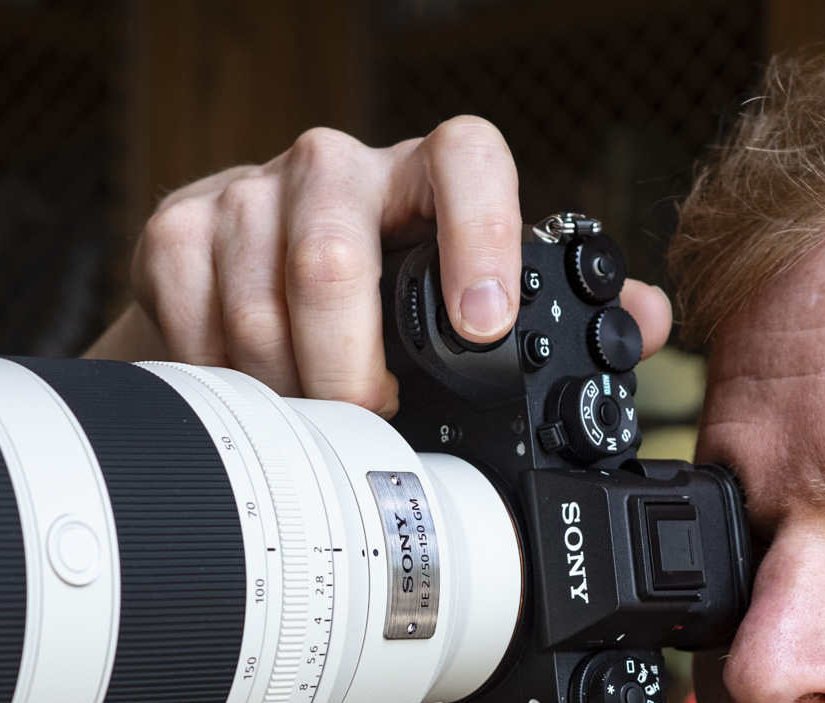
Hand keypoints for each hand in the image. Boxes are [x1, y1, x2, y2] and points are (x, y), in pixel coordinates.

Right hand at [84, 115, 671, 414]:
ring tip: (311, 422)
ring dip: (287, 384)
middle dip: (351, 365)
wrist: (242, 290)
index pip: (466, 157)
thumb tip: (646, 320)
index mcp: (424, 177)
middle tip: (371, 422)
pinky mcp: (178, 227)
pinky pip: (190, 303)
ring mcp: (252, 194)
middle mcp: (337, 169)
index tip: (483, 324)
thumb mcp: (464, 302)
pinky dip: (220, 367)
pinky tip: (247, 389)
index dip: (478, 232)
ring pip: (261, 295)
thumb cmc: (373, 304)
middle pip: (335, 256)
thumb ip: (561, 311)